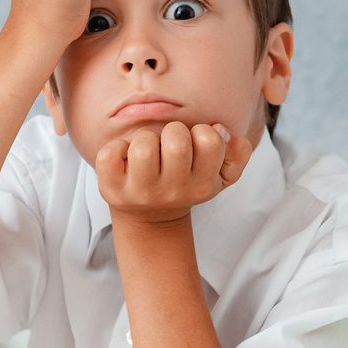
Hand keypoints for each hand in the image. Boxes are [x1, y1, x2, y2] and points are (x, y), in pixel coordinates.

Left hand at [95, 122, 252, 225]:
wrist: (149, 217)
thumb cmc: (186, 182)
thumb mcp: (220, 174)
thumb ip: (238, 153)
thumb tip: (223, 131)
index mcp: (201, 185)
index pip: (211, 139)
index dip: (202, 131)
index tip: (195, 144)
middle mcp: (172, 193)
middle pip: (176, 139)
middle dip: (172, 132)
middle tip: (168, 145)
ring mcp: (140, 193)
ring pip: (143, 144)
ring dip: (144, 139)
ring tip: (147, 152)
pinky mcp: (111, 190)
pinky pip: (109, 154)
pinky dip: (114, 148)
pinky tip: (124, 159)